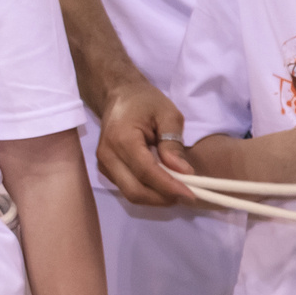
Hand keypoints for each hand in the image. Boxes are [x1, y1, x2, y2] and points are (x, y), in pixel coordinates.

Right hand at [93, 78, 193, 207]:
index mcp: (122, 139)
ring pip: (130, 193)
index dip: (169, 186)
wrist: (118, 96)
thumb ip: (173, 143)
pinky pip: (126, 188)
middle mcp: (108, 155)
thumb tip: (184, 172)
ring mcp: (103, 164)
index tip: (191, 194)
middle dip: (162, 198)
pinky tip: (162, 184)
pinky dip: (146, 192)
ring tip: (177, 190)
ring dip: (155, 198)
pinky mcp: (105, 169)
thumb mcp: (168, 114)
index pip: (146, 172)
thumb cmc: (145, 101)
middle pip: (135, 190)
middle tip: (187, 194)